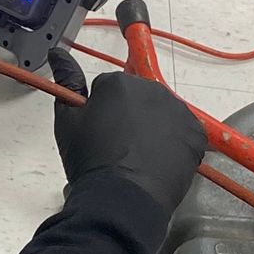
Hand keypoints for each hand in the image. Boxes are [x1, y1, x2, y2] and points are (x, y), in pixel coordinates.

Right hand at [54, 70, 206, 218]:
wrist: (123, 198)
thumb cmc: (92, 162)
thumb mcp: (67, 122)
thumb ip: (66, 81)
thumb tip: (59, 54)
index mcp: (119, 83)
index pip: (109, 89)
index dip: (101, 113)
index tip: (99, 133)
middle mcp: (152, 90)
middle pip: (138, 98)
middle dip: (129, 117)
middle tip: (116, 147)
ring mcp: (178, 111)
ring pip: (161, 114)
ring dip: (152, 129)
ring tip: (136, 157)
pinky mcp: (195, 134)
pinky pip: (183, 132)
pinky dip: (174, 144)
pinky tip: (157, 161)